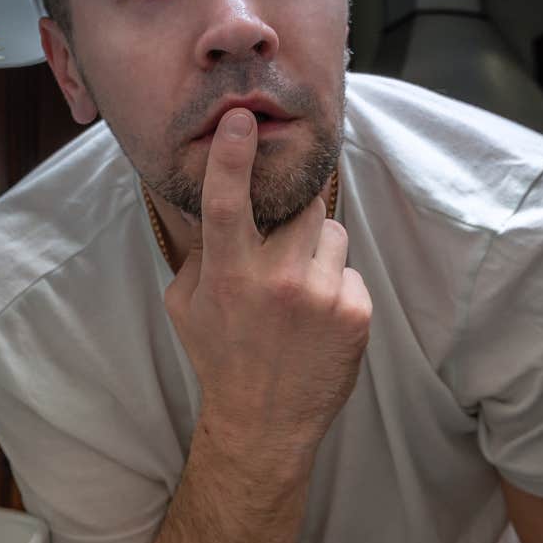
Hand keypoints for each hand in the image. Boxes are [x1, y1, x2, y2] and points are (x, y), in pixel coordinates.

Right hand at [164, 109, 371, 469]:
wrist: (265, 422)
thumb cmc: (220, 356)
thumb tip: (210, 201)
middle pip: (302, 204)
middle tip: (278, 246)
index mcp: (229, 276)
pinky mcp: (356, 312)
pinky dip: (334, 281)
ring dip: (316, 248)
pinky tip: (317, 314)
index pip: (226, 204)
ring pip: (331, 231)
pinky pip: (349, 268)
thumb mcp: (187, 304)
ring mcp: (323, 296)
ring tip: (297, 288)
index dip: (231, 157)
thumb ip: (199, 250)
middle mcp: (277, 281)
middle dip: (293, 214)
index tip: (240, 119)